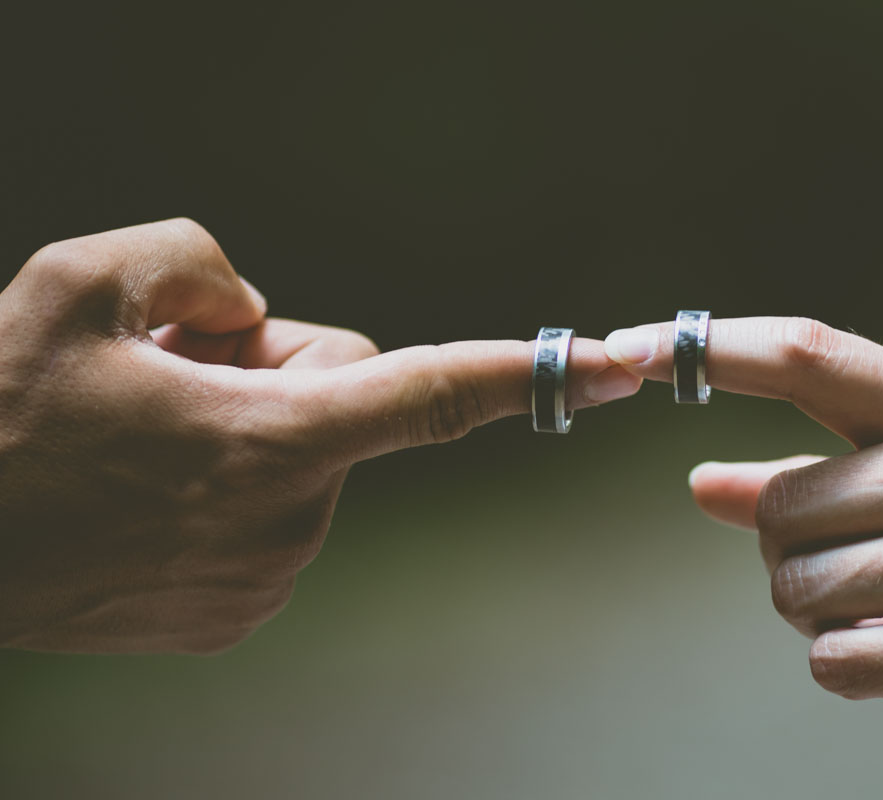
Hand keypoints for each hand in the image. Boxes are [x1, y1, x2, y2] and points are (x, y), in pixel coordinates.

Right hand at [0, 219, 639, 654]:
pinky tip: (149, 486)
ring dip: (248, 428)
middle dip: (276, 368)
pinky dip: (229, 487)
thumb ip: (194, 262)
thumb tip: (257, 308)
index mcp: (273, 442)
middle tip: (177, 372)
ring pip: (305, 458)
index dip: (531, 370)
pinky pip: (272, 515)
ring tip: (148, 435)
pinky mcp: (237, 612)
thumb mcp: (78, 289)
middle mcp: (287, 522)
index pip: (431, 393)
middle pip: (342, 398)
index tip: (617, 367)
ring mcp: (264, 579)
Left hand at [605, 316, 882, 781]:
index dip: (711, 348)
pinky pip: (828, 658)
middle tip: (864, 566)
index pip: (806, 355)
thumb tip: (700, 482)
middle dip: (792, 551)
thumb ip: (813, 475)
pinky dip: (849, 666)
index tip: (634, 347)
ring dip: (819, 612)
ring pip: (790, 587)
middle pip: (774, 508)